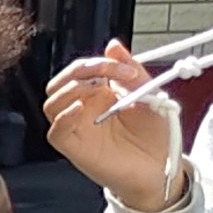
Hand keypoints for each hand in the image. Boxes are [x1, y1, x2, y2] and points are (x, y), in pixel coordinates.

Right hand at [43, 39, 185, 211]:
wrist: (161, 167)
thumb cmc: (155, 135)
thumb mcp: (150, 94)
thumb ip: (132, 70)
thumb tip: (113, 45)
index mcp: (100, 94)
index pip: (84, 69)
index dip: (102, 63)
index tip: (127, 71)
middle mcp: (84, 109)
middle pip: (62, 82)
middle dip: (82, 71)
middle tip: (107, 74)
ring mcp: (77, 128)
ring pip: (52, 103)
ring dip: (71, 90)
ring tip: (95, 91)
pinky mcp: (75, 148)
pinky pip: (55, 132)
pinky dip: (64, 118)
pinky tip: (81, 110)